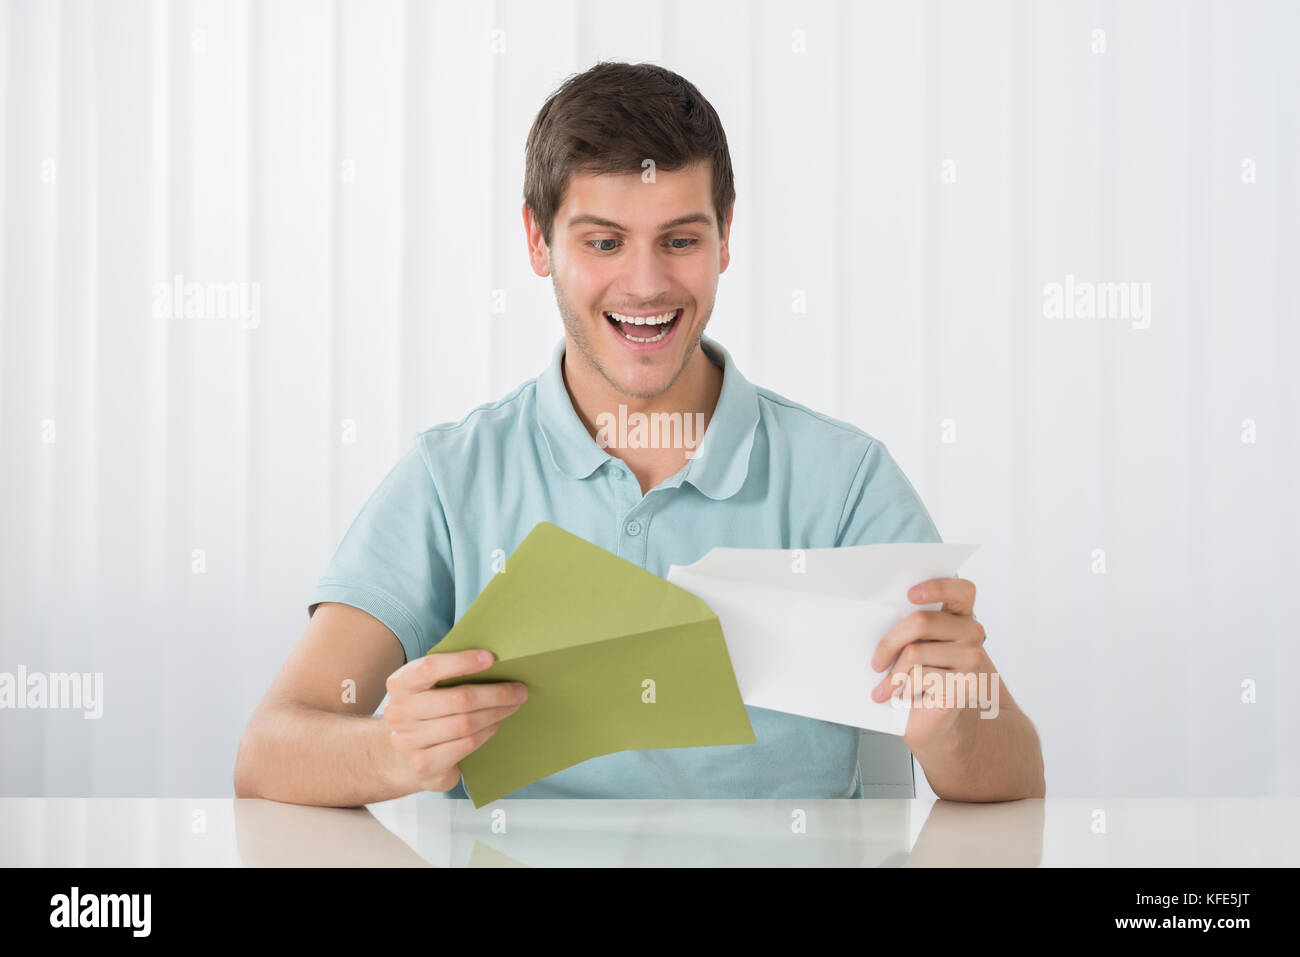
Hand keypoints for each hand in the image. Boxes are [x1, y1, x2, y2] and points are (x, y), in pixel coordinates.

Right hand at [382, 649, 527, 792]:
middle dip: (495, 693)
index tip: (491, 658)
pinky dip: (486, 732)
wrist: (403, 758)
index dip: (461, 661)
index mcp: (399, 684)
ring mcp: (408, 741)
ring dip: (496, 713)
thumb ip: (449, 674)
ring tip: (513, 706)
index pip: (430, 667)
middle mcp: (398, 712)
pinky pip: (466, 744)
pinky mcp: (424, 765)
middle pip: (458, 699)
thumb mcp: (426, 689)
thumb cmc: (425, 713)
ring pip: (466, 723)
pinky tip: (495, 724)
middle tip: (519, 690)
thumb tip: (493, 661)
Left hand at [868, 578, 995, 752]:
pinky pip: (921, 676)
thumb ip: (911, 629)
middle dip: (889, 642)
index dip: (937, 587)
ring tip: (883, 687)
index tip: (910, 595)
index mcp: (961, 616)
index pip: (961, 589)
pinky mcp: (967, 682)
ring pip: (916, 651)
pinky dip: (903, 688)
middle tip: (875, 663)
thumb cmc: (923, 679)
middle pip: (921, 622)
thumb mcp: (917, 647)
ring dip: (893, 673)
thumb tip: (876, 617)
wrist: (939, 722)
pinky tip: (898, 697)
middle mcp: (972, 632)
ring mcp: (973, 658)